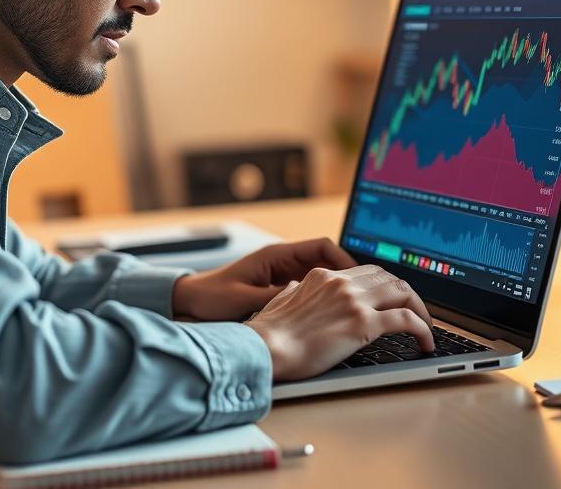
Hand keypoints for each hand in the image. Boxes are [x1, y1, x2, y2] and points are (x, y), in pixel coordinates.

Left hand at [171, 238, 356, 320]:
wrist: (191, 301)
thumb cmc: (212, 296)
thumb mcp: (246, 299)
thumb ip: (276, 298)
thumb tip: (307, 300)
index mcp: (277, 255)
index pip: (321, 247)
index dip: (344, 259)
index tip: (359, 277)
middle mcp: (283, 261)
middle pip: (328, 260)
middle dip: (349, 274)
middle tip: (369, 292)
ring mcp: (283, 274)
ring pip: (322, 274)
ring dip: (340, 287)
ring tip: (358, 305)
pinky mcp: (280, 288)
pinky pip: (311, 288)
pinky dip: (325, 297)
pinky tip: (335, 314)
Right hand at [245, 265, 434, 380]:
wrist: (265, 348)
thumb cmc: (269, 333)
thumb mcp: (280, 300)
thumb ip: (293, 291)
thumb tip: (295, 287)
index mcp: (323, 276)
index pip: (366, 271)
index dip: (386, 285)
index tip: (395, 299)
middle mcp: (341, 283)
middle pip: (389, 278)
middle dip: (407, 295)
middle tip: (416, 312)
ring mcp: (353, 301)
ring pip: (403, 293)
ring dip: (420, 310)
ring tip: (426, 328)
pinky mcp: (363, 323)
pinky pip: (406, 320)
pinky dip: (422, 329)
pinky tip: (426, 342)